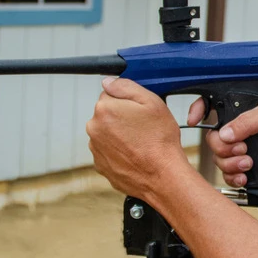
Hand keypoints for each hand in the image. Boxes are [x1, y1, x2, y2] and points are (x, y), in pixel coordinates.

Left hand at [86, 77, 191, 199]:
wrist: (162, 176)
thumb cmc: (160, 141)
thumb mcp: (152, 102)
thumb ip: (126, 86)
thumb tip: (108, 81)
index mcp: (104, 109)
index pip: (110, 93)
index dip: (128, 101)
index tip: (140, 111)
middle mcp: (94, 128)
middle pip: (107, 113)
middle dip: (123, 117)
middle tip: (143, 127)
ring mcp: (96, 148)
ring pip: (108, 133)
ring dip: (120, 135)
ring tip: (141, 143)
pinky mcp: (101, 165)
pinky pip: (109, 151)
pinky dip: (120, 151)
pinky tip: (136, 154)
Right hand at [187, 98, 257, 187]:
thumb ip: (248, 120)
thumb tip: (225, 133)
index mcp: (245, 111)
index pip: (215, 106)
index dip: (201, 111)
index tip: (195, 119)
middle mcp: (241, 129)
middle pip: (214, 138)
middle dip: (224, 147)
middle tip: (242, 148)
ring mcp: (242, 150)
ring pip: (219, 158)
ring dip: (230, 163)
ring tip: (249, 162)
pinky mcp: (245, 168)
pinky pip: (227, 174)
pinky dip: (234, 176)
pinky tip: (245, 175)